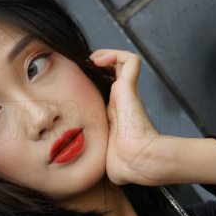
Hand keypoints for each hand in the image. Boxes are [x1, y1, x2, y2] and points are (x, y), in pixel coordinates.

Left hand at [88, 49, 163, 185]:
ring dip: (108, 54)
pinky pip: (129, 60)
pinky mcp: (130, 87)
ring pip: (124, 61)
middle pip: (115, 72)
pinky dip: (115, 53)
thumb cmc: (122, 163)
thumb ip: (95, 152)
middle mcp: (122, 101)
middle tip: (86, 65)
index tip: (80, 81)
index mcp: (116, 115)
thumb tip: (85, 162)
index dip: (96, 82)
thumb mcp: (102, 154)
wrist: (134, 161)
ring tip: (93, 59)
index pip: (108, 91)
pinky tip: (99, 60)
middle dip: (99, 64)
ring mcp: (128, 93)